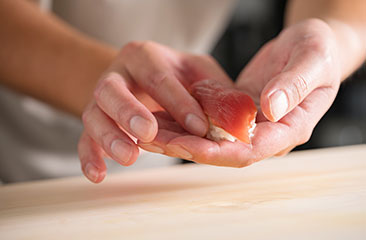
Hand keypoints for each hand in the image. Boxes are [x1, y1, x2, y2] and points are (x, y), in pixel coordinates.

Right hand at [77, 41, 231, 182]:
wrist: (139, 77)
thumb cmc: (173, 76)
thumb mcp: (197, 72)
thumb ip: (215, 90)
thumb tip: (242, 116)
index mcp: (144, 58)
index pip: (159, 78)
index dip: (179, 103)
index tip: (199, 127)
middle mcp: (117, 75)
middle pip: (113, 91)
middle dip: (130, 112)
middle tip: (148, 133)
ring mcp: (100, 100)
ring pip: (94, 116)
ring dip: (109, 138)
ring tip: (128, 158)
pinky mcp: (95, 121)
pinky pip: (83, 139)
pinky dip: (89, 157)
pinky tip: (98, 175)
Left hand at [143, 19, 340, 166]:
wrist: (314, 46)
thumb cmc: (319, 51)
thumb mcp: (312, 59)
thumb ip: (293, 85)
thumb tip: (269, 108)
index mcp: (289, 129)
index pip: (249, 150)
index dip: (215, 151)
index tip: (184, 145)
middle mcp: (268, 134)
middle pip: (222, 150)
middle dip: (187, 147)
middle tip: (153, 140)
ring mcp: (252, 125)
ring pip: (211, 139)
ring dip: (180, 137)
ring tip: (147, 132)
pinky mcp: (238, 113)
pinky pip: (209, 122)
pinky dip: (186, 121)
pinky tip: (163, 117)